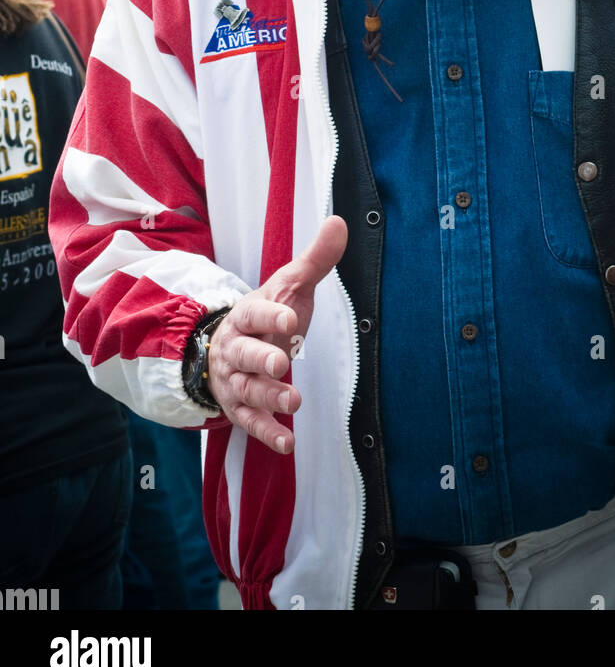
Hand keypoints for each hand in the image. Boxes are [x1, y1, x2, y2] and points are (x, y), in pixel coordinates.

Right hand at [206, 215, 347, 453]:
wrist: (222, 348)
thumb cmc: (265, 315)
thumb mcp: (289, 286)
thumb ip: (315, 260)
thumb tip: (340, 222)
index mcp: (247, 314)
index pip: (257, 312)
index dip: (272, 314)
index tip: (292, 316)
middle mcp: (236, 348)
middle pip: (244, 353)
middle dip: (262, 358)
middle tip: (282, 361)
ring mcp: (235, 380)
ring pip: (247, 389)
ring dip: (269, 397)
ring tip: (293, 401)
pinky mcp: (238, 408)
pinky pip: (250, 423)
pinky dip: (267, 433)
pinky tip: (287, 443)